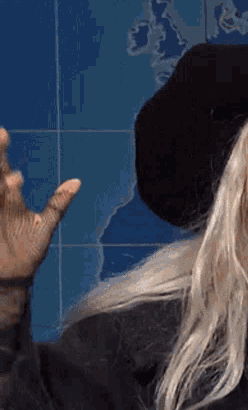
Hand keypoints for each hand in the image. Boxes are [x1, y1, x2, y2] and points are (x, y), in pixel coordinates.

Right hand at [0, 127, 80, 280]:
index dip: (0, 149)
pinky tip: (3, 185)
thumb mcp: (45, 224)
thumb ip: (58, 202)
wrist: (10, 277)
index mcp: (9, 195)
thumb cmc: (27, 250)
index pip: (3, 167)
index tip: (3, 132)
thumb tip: (77, 180)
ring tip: (4, 173)